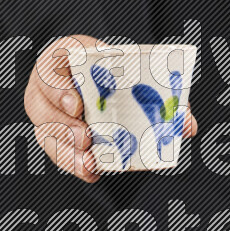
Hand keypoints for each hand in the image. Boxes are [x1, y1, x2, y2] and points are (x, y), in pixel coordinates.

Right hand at [24, 35, 197, 182]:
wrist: (101, 71)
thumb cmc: (116, 68)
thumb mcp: (131, 67)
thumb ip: (160, 92)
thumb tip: (187, 125)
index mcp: (62, 57)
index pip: (49, 69)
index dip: (58, 89)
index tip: (77, 106)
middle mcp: (46, 85)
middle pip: (42, 109)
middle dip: (64, 127)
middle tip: (88, 139)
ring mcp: (46, 112)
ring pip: (46, 135)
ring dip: (68, 153)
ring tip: (90, 163)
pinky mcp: (52, 134)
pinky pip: (55, 152)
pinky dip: (73, 164)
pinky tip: (90, 172)